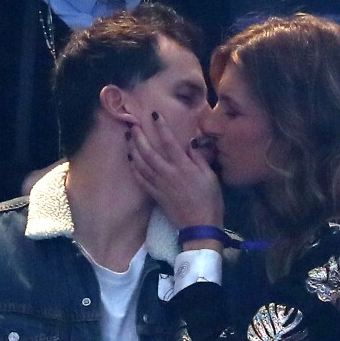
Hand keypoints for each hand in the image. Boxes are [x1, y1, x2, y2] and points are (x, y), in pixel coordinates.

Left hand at [128, 113, 223, 237]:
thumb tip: (190, 143)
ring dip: (134, 150)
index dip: (161, 128)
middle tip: (133, 125)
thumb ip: (199, 159)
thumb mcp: (210, 177)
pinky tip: (130, 161)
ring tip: (128, 139)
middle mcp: (168, 174)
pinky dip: (134, 169)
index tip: (154, 115)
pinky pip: (141, 180)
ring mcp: (160, 185)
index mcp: (183, 167)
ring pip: (142, 164)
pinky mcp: (156, 196)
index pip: (169, 142)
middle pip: (149, 152)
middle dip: (140, 137)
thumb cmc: (210, 200)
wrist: (200, 226)